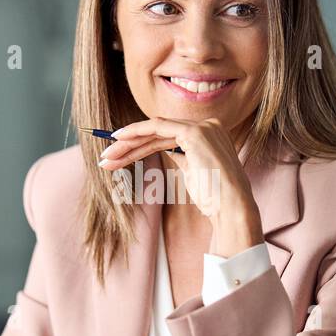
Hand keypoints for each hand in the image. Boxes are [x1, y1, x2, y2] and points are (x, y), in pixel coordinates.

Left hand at [97, 116, 262, 256]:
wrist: (230, 208)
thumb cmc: (214, 198)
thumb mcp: (193, 172)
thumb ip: (181, 156)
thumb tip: (161, 149)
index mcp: (209, 134)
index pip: (167, 136)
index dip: (140, 145)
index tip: (119, 155)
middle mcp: (208, 126)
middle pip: (158, 133)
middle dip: (129, 146)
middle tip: (106, 158)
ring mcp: (203, 127)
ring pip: (154, 131)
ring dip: (127, 145)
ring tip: (107, 159)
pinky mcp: (194, 132)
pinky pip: (157, 127)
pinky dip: (136, 131)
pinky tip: (119, 139)